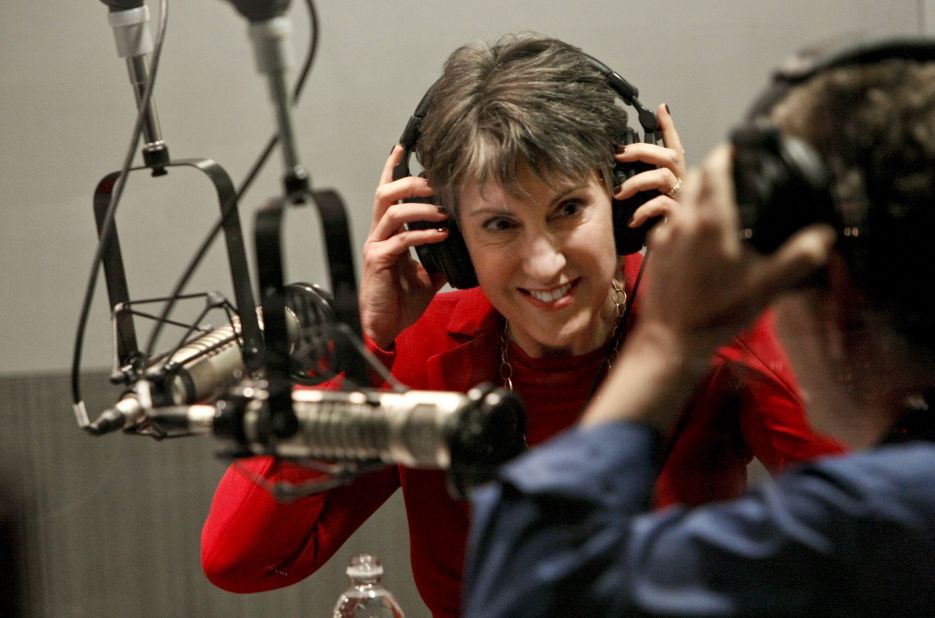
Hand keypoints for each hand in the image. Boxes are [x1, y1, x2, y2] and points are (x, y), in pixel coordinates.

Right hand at [360, 146, 449, 348]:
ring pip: (392, 212)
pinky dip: (423, 235)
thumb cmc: (401, 301)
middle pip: (386, 194)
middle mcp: (379, 235)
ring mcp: (376, 247)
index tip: (402, 149)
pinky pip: (401, 240)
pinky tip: (440, 236)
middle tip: (435, 182)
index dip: (392, 170)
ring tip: (443, 212)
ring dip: (421, 208)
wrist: (386, 327)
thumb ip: (439, 255)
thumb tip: (462, 242)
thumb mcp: (428, 275)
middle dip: (411, 182)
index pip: (388, 195)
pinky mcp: (378, 262)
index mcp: (388, 234)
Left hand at [614, 103, 686, 227]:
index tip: (660, 108)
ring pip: (662, 177)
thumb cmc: (662, 229)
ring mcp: (684, 200)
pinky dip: (643, 210)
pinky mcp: (680, 217)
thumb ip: (644, 187)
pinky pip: (661, 205)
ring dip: (637, 181)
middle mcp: (685, 184)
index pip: (676, 146)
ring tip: (619, 193)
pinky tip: (632, 219)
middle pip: (669, 155)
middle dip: (642, 151)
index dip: (669, 127)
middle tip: (619, 154)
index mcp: (679, 177)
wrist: (679, 264)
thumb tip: (620, 171)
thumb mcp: (651, 204)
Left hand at [640, 144, 835, 358]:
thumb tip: (825, 235)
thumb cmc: (717, 312)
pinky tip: (702, 236)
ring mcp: (665, 235)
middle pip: (696, 179)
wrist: (670, 340)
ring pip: (682, 200)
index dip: (728, 153)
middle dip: (714, 170)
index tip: (741, 148)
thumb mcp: (767, 286)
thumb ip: (799, 257)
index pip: (715, 168)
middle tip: (735, 174)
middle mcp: (683, 220)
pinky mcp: (656, 252)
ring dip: (699, 193)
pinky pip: (672, 222)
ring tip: (722, 203)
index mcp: (711, 220)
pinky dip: (687, 218)